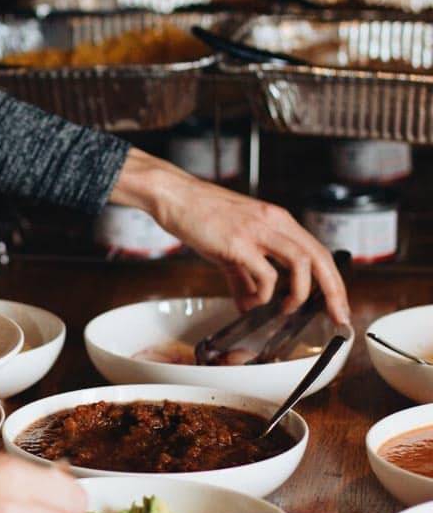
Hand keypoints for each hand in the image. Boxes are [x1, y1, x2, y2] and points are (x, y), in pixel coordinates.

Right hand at [112, 150, 349, 323]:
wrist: (175, 196)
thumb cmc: (200, 216)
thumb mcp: (231, 246)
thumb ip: (245, 277)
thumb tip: (251, 304)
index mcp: (278, 221)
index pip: (319, 252)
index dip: (334, 281)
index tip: (337, 305)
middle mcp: (274, 222)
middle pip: (320, 257)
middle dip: (334, 292)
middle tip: (337, 316)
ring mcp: (257, 231)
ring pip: (302, 263)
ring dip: (300, 293)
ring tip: (287, 309)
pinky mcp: (238, 242)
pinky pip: (265, 274)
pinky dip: (264, 294)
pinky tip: (252, 301)